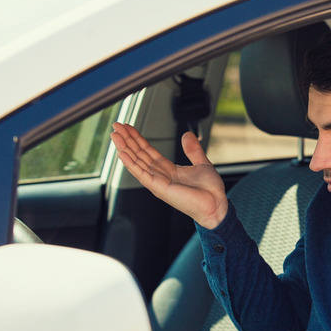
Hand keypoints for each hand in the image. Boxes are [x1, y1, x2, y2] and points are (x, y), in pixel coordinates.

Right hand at [110, 122, 227, 228]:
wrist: (216, 204)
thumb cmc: (209, 190)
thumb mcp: (201, 163)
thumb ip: (193, 150)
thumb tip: (187, 134)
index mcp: (168, 170)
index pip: (148, 151)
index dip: (137, 139)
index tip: (128, 128)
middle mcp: (160, 176)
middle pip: (139, 154)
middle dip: (127, 140)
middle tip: (116, 126)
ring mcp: (157, 182)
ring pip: (136, 162)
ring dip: (124, 148)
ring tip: (114, 135)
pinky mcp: (158, 187)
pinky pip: (141, 173)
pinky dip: (130, 163)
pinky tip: (121, 153)